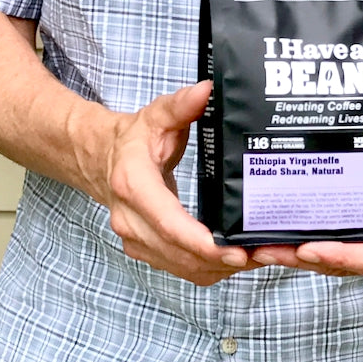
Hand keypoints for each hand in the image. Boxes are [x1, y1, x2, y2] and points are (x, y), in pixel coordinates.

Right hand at [89, 80, 252, 285]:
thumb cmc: (133, 138)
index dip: (202, 242)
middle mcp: (130, 220)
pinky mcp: (145, 252)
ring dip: (220, 268)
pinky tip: (233, 259)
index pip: (168, 223)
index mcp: (133, 185)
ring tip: (256, 257)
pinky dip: (209, 269)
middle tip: (263, 254)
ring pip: (183, 269)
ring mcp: (136, 240)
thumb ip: (181, 104)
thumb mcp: (156, 115)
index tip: (234, 250)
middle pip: (180, 254)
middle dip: (222, 259)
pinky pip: (181, 270)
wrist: (100, 159)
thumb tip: (207, 90)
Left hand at [247, 128, 362, 279]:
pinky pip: (334, 241)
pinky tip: (277, 229)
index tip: (312, 249)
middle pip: (348, 263)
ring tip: (261, 245)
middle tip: (268, 248)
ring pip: (335, 256)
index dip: (346, 258)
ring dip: (299, 253)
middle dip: (307, 258)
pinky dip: (306, 239)